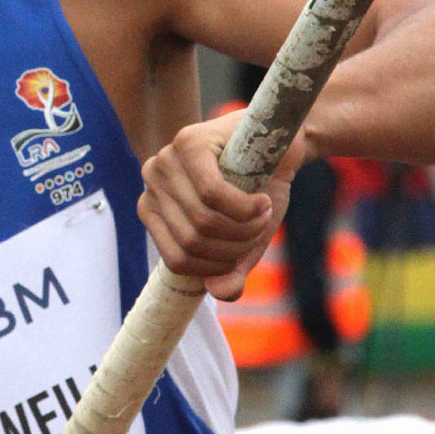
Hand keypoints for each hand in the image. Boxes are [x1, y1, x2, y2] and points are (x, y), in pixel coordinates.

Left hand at [137, 109, 304, 299]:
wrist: (283, 142)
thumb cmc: (258, 191)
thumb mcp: (245, 239)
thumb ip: (231, 269)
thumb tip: (217, 291)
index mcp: (155, 209)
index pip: (177, 260)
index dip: (217, 267)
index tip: (244, 253)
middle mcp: (152, 183)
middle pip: (192, 242)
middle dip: (236, 246)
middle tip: (261, 229)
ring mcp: (166, 160)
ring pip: (203, 221)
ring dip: (245, 228)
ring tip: (264, 214)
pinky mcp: (189, 142)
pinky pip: (212, 193)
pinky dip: (246, 208)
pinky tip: (263, 203)